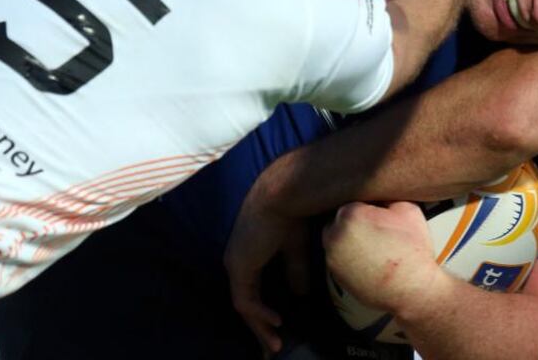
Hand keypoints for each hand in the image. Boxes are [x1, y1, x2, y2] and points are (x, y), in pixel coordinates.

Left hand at [224, 179, 303, 354]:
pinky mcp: (239, 267)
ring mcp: (236, 265)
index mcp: (248, 254)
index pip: (251, 291)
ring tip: (275, 344)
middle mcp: (238, 261)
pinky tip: (277, 322)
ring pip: (244, 307)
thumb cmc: (291, 213)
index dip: (263, 311)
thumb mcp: (296, 247)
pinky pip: (245, 301)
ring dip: (259, 327)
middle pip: (245, 303)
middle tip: (271, 347)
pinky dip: (261, 313)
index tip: (279, 326)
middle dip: (258, 328)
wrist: (283, 194)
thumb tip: (301, 294)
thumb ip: (296, 270)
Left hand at [323, 202, 443, 314]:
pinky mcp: (334, 274)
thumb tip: (378, 191)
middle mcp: (334, 233)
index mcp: (350, 213)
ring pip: (337, 237)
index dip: (369, 205)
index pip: (353, 199)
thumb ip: (387, 194)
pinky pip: (339, 256)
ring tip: (372, 243)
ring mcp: (331, 256)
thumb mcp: (407, 208)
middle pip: (340, 217)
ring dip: (350, 237)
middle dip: (355, 220)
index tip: (381, 213)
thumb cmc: (412, 248)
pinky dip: (349, 255)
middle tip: (376, 227)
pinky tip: (368, 258)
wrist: (412, 289)